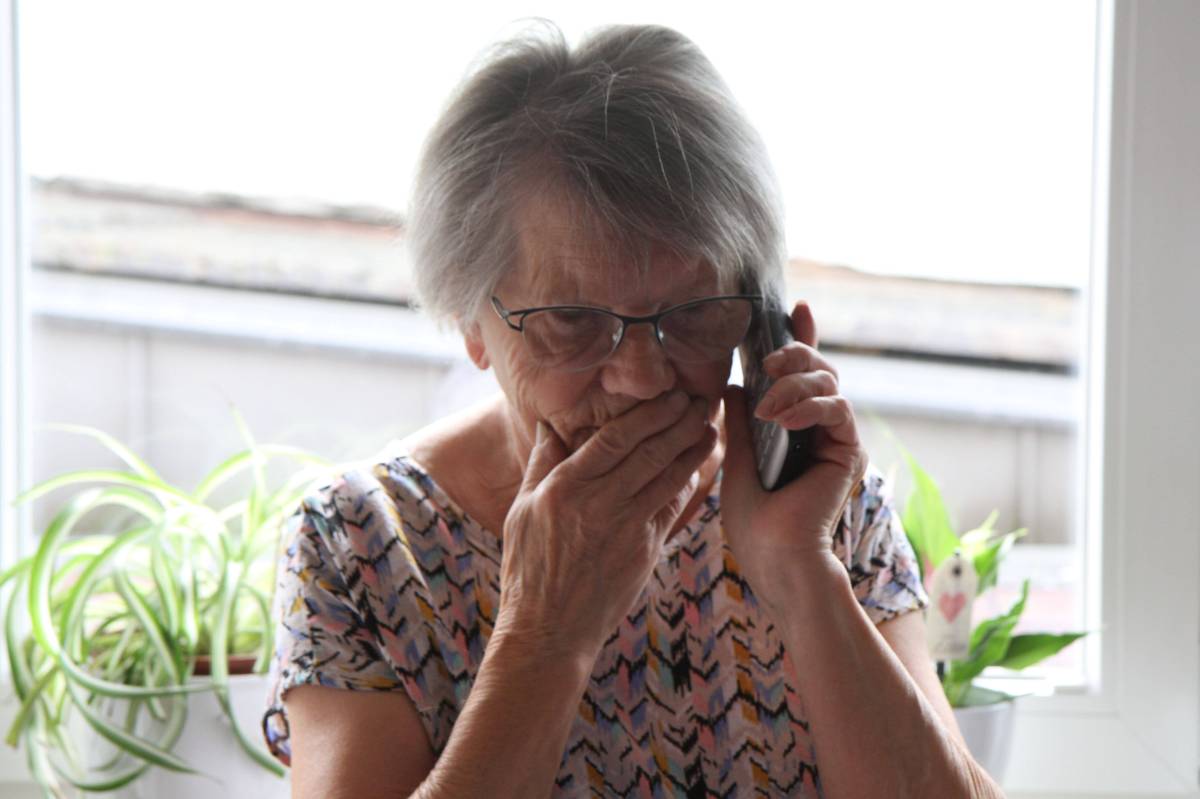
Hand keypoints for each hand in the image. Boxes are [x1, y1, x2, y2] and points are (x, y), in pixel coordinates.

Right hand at [497, 391, 718, 658]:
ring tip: (709, 425)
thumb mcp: (521, 510)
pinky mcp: (645, 550)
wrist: (550, 630)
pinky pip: (672, 508)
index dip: (648, 412)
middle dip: (679, 420)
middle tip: (700, 398)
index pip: (615, 437)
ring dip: (693, 448)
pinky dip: (687, 484)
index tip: (669, 393)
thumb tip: (548, 424)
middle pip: (649, 451)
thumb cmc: (528, 569)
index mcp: (565, 488)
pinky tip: (697, 467)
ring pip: (668, 477)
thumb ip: (541, 463)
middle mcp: (599, 503)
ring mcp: (626, 527)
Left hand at [720, 301, 866, 608]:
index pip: (799, 376)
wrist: (776, 559)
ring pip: (829, 382)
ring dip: (795, 385)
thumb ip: (739, 422)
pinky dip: (811, 406)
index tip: (795, 309)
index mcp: (792, 429)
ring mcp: (836, 438)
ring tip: (767, 408)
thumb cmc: (753, 522)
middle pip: (818, 369)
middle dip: (795, 353)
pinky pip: (839, 408)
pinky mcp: (849, 451)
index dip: (801, 339)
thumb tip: (732, 384)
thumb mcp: (737, 460)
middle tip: (769, 359)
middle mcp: (818, 429)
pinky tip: (784, 419)